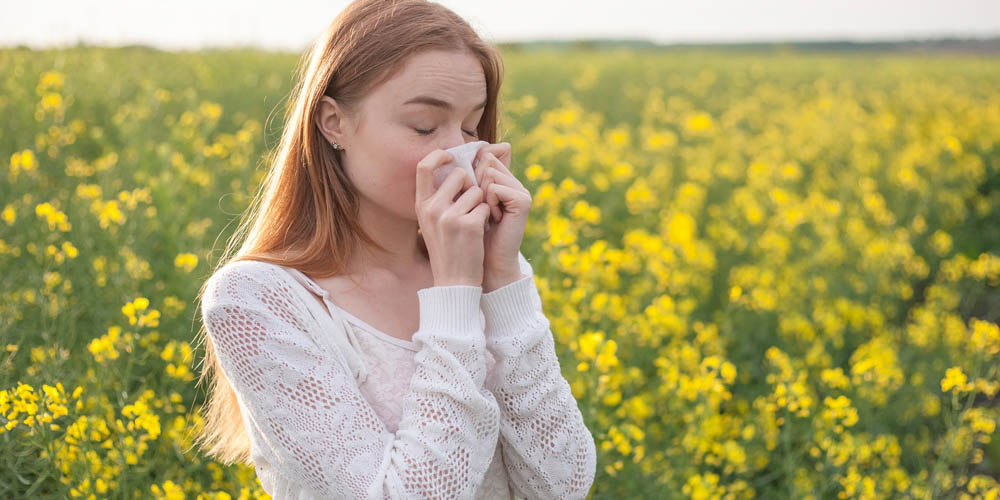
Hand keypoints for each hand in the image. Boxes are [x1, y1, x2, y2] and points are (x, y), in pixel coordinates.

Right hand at [415, 149, 490, 286]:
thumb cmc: (447, 248)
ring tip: (473, 223)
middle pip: (459, 174)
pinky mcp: (469, 225)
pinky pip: (485, 207)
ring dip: (480, 204)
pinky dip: (487, 217)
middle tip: (471, 203)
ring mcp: (450, 217)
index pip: (423, 167)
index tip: (451, 157)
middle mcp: (432, 208)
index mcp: (421, 205)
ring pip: (476, 191)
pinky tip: (479, 233)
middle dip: (470, 185)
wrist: (454, 281)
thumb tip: (456, 169)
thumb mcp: (433, 222)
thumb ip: (439, 197)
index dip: (438, 155)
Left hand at [472, 142, 531, 291]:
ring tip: (488, 215)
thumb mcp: (467, 201)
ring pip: (490, 174)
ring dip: (480, 196)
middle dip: (475, 185)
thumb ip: (468, 177)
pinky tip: (494, 219)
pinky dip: (489, 204)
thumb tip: (468, 151)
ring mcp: (521, 191)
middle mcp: (515, 183)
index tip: (473, 200)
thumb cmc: (472, 234)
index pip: (485, 156)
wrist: (486, 263)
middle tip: (481, 210)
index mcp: (504, 180)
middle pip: (486, 163)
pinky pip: (495, 188)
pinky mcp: (523, 201)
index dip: (472, 174)